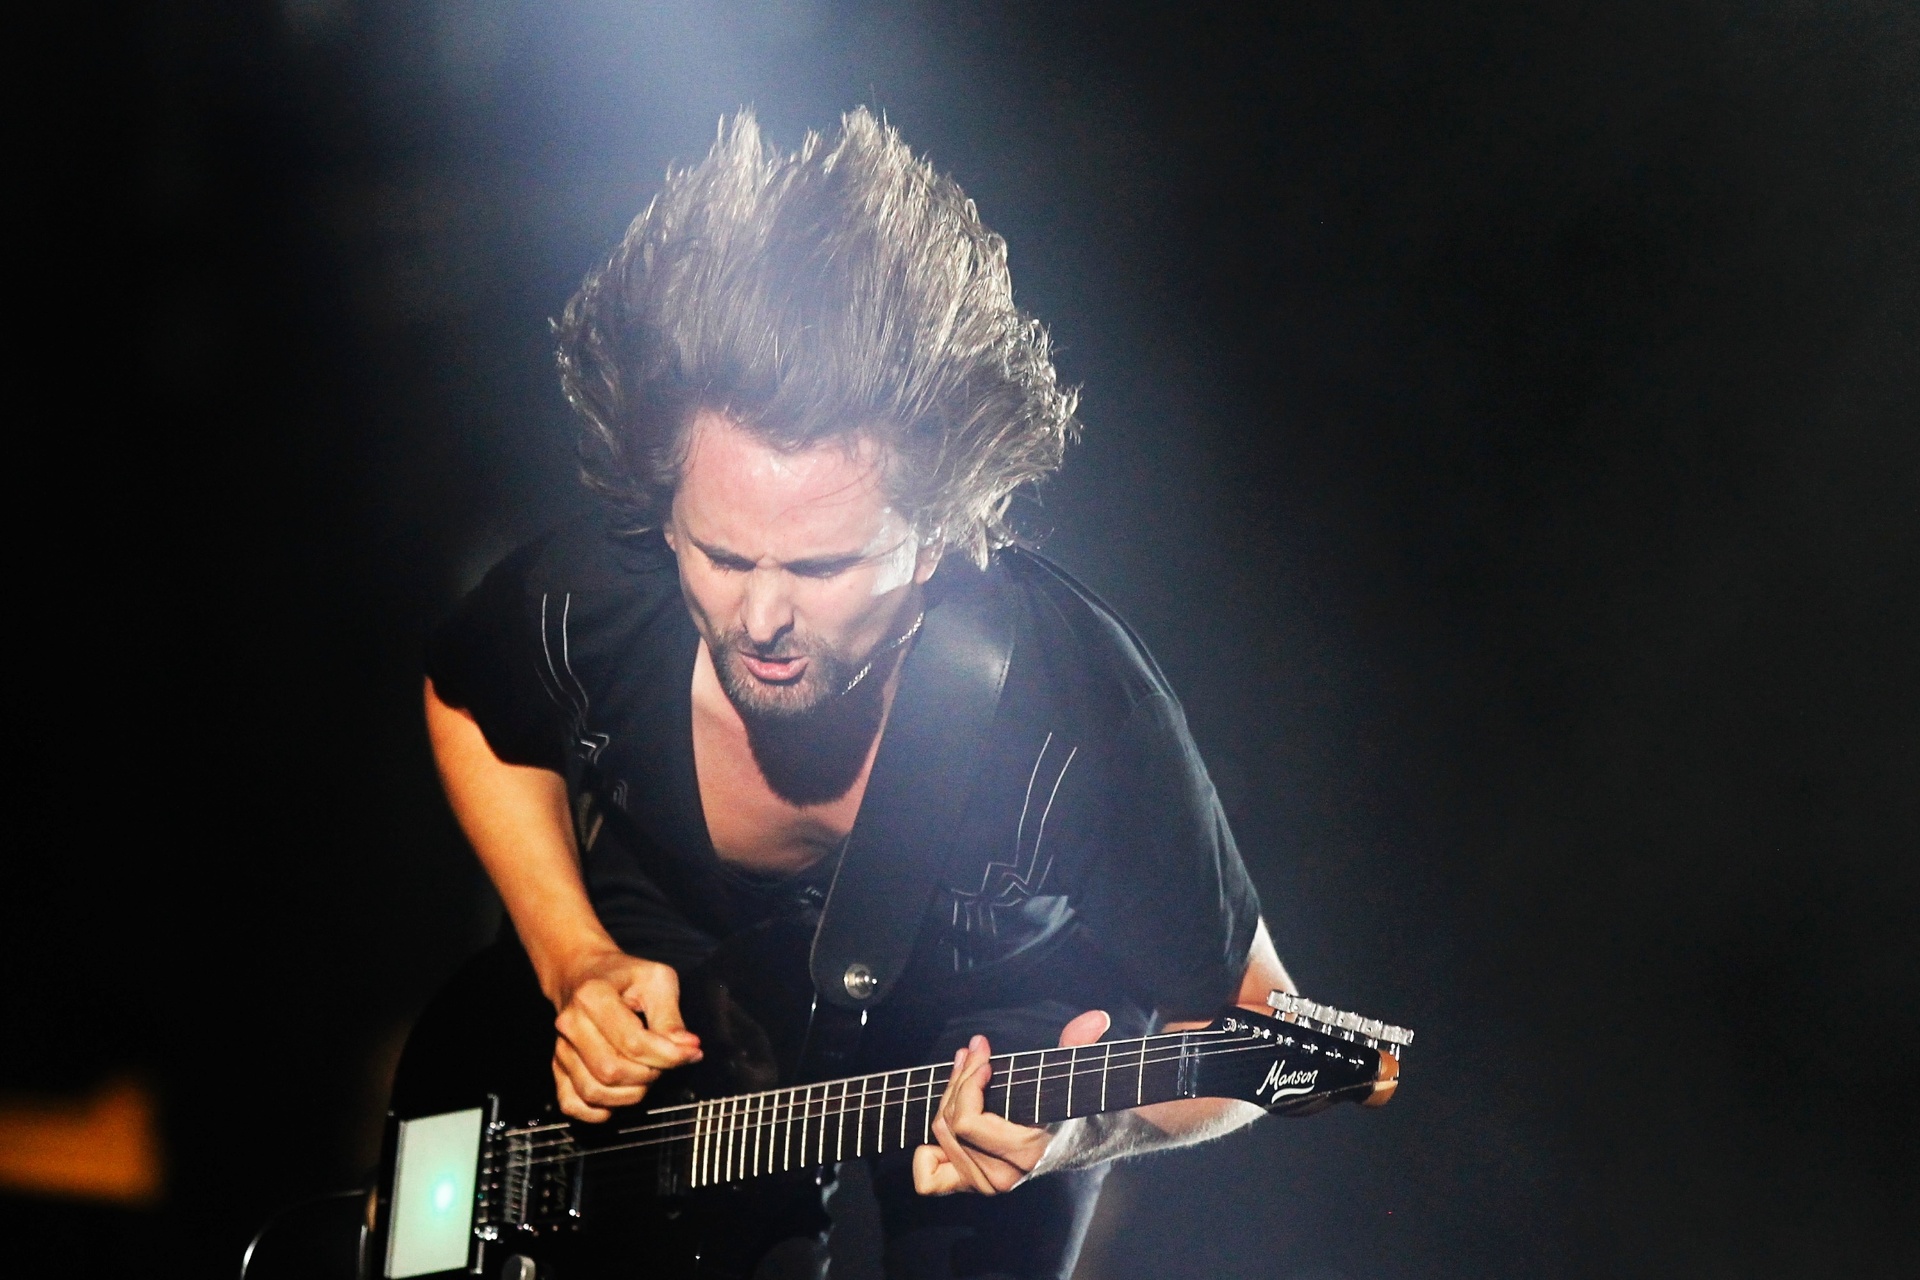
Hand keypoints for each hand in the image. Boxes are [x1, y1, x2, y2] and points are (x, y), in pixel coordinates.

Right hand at [549, 950, 701, 1121]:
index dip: (668, 1055)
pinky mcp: (558, 1068)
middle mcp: (571, 1024)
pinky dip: (598, 1111)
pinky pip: (572, 1104)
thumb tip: (687, 1048)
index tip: (690, 1053)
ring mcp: (561, 1049)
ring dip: (629, 1093)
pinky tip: (619, 1095)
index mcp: (593, 996)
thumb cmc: (623, 976)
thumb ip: (671, 1017)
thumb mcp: (656, 981)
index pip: (633, 1043)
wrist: (584, 974)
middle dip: (648, 1074)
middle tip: (664, 1061)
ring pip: (594, 1091)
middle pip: (612, 1071)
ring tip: (645, 1074)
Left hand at [911, 1009, 1109, 1195]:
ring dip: (946, 1097)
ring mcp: (984, 1184)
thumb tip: (1096, 1018)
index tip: (984, 1054)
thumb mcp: (1073, 1077)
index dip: (967, 1082)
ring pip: (940, 1137)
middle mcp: (1001, 1177)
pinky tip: (948, 1121)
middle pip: (950, 1125)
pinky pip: (930, 1179)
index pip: (967, 1123)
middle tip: (973, 1051)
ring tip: (963, 1066)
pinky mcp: (972, 1184)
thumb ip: (1079, 1048)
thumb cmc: (1071, 1107)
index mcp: (1023, 1153)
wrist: (1078, 1143)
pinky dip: (927, 1154)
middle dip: (958, 1080)